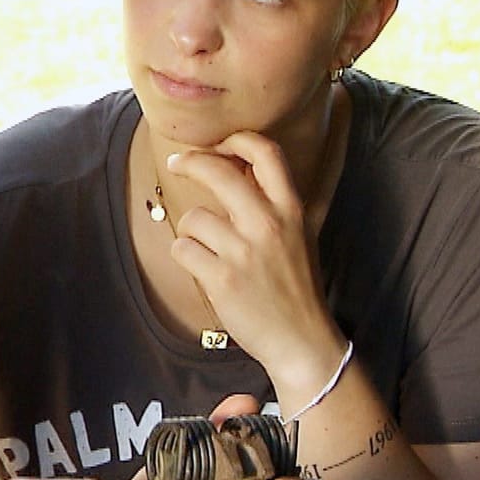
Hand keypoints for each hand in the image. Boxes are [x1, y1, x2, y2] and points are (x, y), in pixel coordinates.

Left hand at [163, 139, 348, 401]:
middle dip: (191, 162)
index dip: (236, 139)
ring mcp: (244, 253)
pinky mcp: (222, 280)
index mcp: (290, 210)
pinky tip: (205, 269)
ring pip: (193, 218)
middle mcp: (268, 225)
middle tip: (178, 163)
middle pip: (218, 172)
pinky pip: (184, 250)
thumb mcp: (298, 234)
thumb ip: (273, 202)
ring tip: (209, 250)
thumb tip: (239, 167)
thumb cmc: (295, 285)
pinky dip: (187, 258)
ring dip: (192, 232)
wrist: (302, 339)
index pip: (265, 153)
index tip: (218, 143)